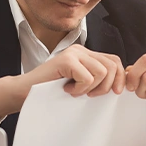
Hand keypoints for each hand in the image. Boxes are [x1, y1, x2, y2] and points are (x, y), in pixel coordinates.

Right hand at [0, 45, 124, 122]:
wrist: (25, 92)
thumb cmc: (51, 91)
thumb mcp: (80, 85)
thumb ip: (96, 80)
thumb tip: (120, 86)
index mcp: (86, 55)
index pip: (115, 61)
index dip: (120, 78)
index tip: (115, 93)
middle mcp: (81, 50)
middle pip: (112, 66)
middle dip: (106, 86)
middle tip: (90, 95)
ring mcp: (73, 53)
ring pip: (102, 72)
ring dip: (91, 89)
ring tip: (76, 92)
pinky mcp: (66, 60)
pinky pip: (87, 78)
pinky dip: (80, 89)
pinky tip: (67, 90)